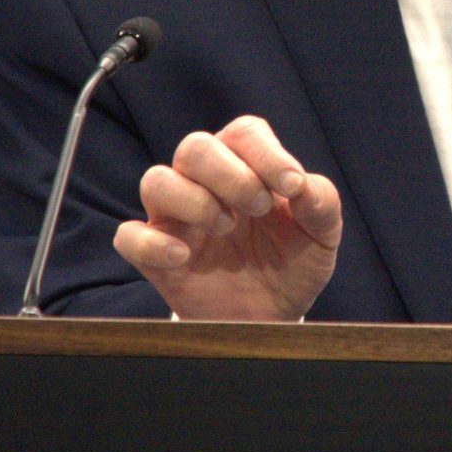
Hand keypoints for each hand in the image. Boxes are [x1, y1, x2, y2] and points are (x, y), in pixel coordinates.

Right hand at [113, 115, 341, 321]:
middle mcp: (205, 184)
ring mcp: (176, 219)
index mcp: (246, 166)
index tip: (290, 185)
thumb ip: (322, 204)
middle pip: (195, 147)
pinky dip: (151, 242)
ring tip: (226, 228)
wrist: (273, 317)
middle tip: (259, 207)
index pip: (244, 133)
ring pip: (156, 181)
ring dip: (192, 200)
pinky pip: (130, 237)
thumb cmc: (293, 265)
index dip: (265, 152)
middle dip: (229, 174)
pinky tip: (183, 256)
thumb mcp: (322, 236)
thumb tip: (303, 185)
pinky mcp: (155, 256)